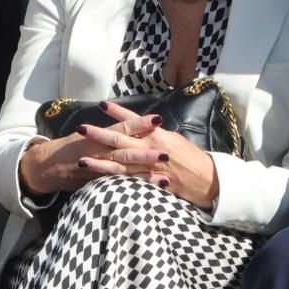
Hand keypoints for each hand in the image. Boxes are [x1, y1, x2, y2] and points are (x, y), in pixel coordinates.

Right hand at [18, 110, 161, 195]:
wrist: (48, 166)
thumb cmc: (71, 147)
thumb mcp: (88, 134)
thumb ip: (110, 131)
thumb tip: (134, 126)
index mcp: (97, 136)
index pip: (121, 127)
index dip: (139, 123)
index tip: (157, 119)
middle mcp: (99, 152)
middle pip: (126, 152)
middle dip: (147, 154)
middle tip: (167, 153)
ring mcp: (98, 170)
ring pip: (124, 173)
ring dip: (144, 176)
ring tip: (165, 179)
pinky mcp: (96, 184)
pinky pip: (117, 187)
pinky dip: (132, 189)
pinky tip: (147, 193)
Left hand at [81, 102, 219, 208]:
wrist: (208, 181)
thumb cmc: (193, 158)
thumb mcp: (175, 139)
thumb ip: (156, 135)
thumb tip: (143, 127)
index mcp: (158, 135)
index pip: (134, 121)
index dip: (117, 113)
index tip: (101, 105)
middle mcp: (151, 149)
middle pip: (120, 140)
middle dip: (99, 135)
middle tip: (81, 128)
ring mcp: (149, 167)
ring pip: (119, 164)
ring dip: (99, 161)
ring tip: (82, 159)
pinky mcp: (150, 183)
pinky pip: (128, 182)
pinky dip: (114, 181)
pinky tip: (99, 180)